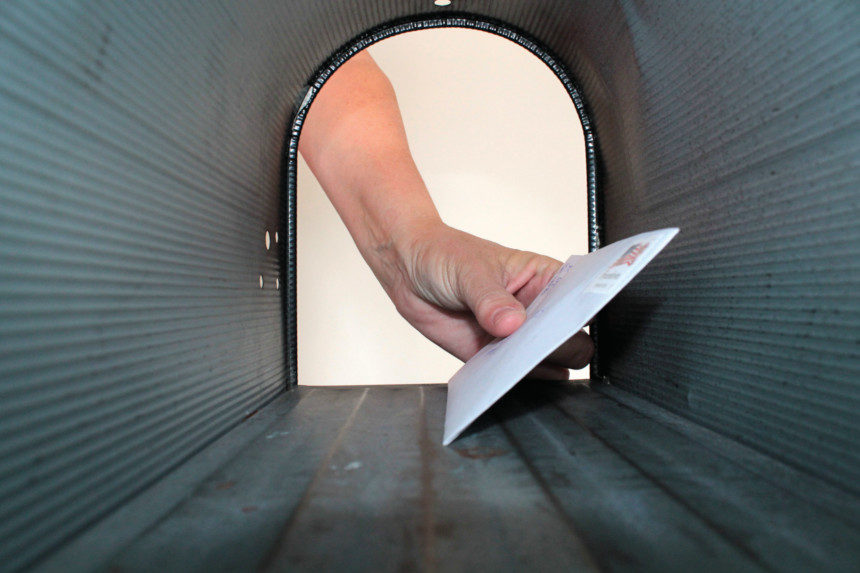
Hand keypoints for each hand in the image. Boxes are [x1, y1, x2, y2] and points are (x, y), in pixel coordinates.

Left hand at [380, 220, 593, 378]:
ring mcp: (519, 335)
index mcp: (546, 278)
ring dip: (534, 365)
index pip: (582, 297)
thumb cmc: (445, 255)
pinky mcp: (495, 357)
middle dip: (558, 345)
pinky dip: (510, 380)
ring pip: (547, 362)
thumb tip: (513, 323)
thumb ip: (491, 299)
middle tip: (532, 343)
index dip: (583, 311)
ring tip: (512, 356)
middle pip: (572, 339)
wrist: (409, 269)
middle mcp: (538, 309)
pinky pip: (514, 377)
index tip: (570, 321)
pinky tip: (500, 372)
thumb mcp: (469, 271)